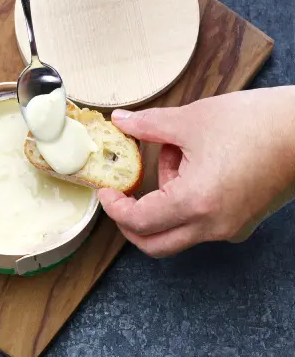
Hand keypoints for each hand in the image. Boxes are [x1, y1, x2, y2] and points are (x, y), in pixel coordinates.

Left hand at [98, 87, 294, 257]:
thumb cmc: (257, 123)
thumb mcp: (191, 120)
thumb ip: (147, 125)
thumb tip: (119, 121)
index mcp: (195, 203)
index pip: (139, 222)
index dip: (114, 209)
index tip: (106, 192)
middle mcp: (213, 226)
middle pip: (155, 244)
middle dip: (131, 223)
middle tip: (121, 197)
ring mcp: (231, 228)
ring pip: (179, 231)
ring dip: (163, 202)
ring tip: (175, 155)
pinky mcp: (243, 222)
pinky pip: (202, 223)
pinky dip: (187, 202)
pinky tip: (195, 165)